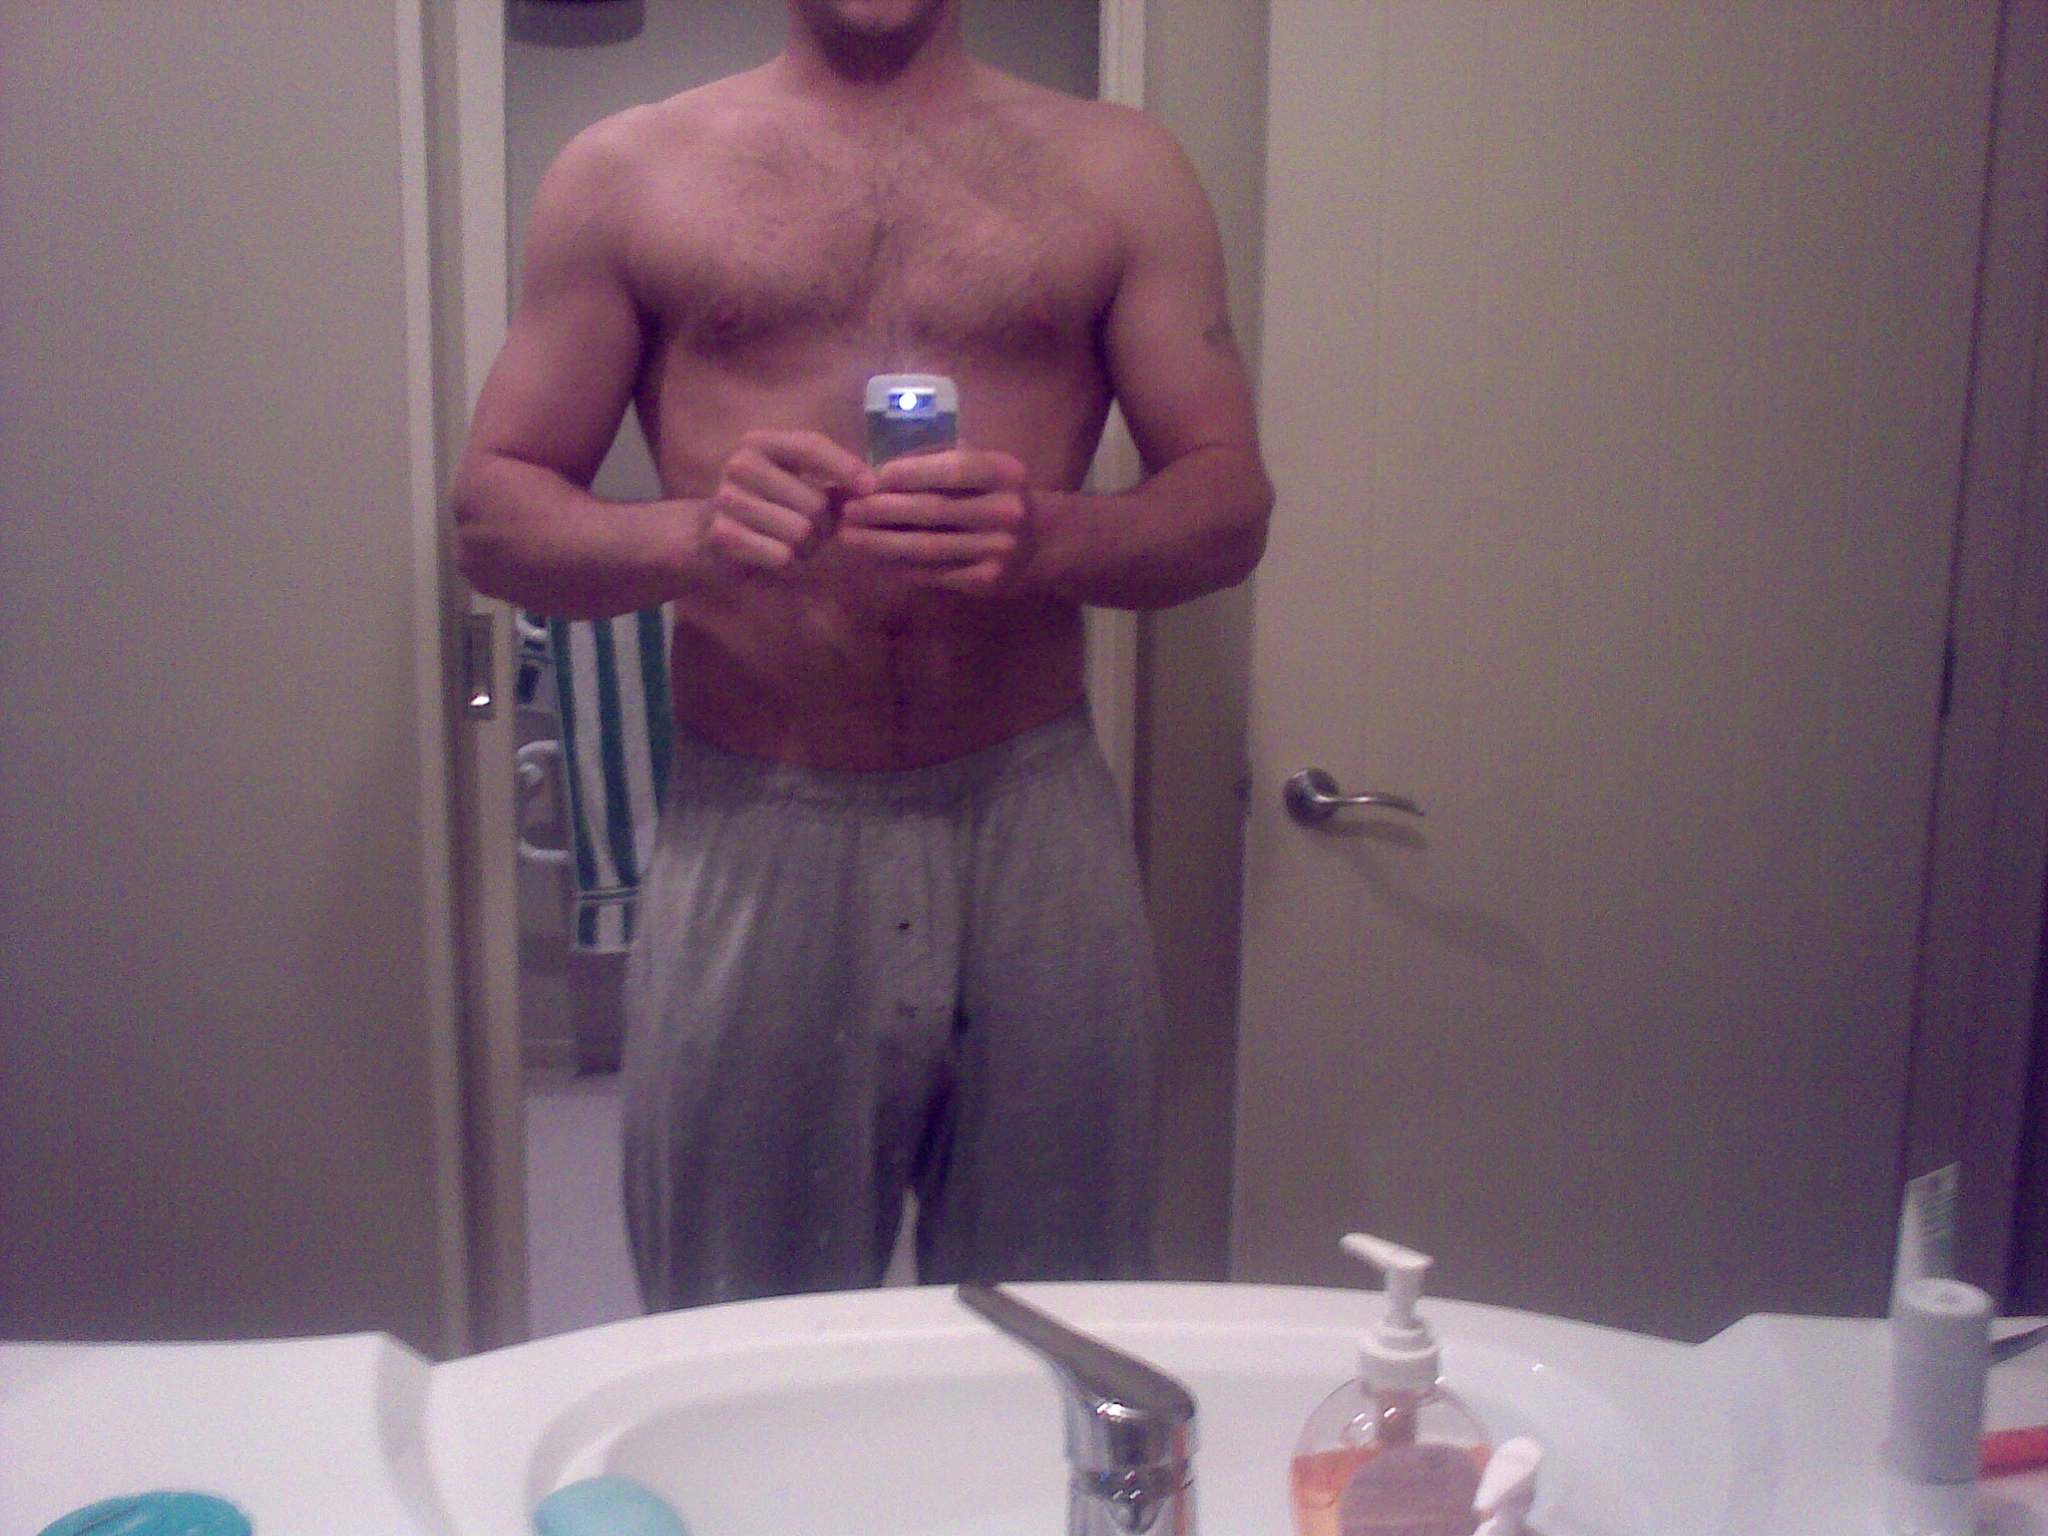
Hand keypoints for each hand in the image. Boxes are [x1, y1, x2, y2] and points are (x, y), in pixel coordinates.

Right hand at [700, 429, 876, 572]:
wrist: (706, 538)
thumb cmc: (766, 509)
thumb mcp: (798, 487)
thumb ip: (835, 485)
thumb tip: (874, 488)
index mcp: (762, 443)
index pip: (810, 446)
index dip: (845, 466)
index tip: (871, 487)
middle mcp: (740, 464)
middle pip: (814, 502)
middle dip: (823, 526)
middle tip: (811, 533)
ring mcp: (727, 498)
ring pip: (800, 531)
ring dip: (805, 547)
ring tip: (789, 542)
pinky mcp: (721, 533)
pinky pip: (780, 554)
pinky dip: (785, 561)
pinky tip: (770, 555)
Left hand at [836, 448, 1034, 593]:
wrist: (1042, 542)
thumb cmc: (996, 494)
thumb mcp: (982, 466)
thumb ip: (940, 459)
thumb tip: (880, 470)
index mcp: (1004, 473)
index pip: (953, 469)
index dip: (910, 473)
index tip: (871, 477)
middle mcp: (1006, 511)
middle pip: (933, 510)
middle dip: (883, 511)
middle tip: (848, 510)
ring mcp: (997, 550)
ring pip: (927, 548)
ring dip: (882, 543)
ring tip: (850, 537)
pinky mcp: (986, 580)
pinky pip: (934, 574)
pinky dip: (900, 567)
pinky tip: (875, 559)